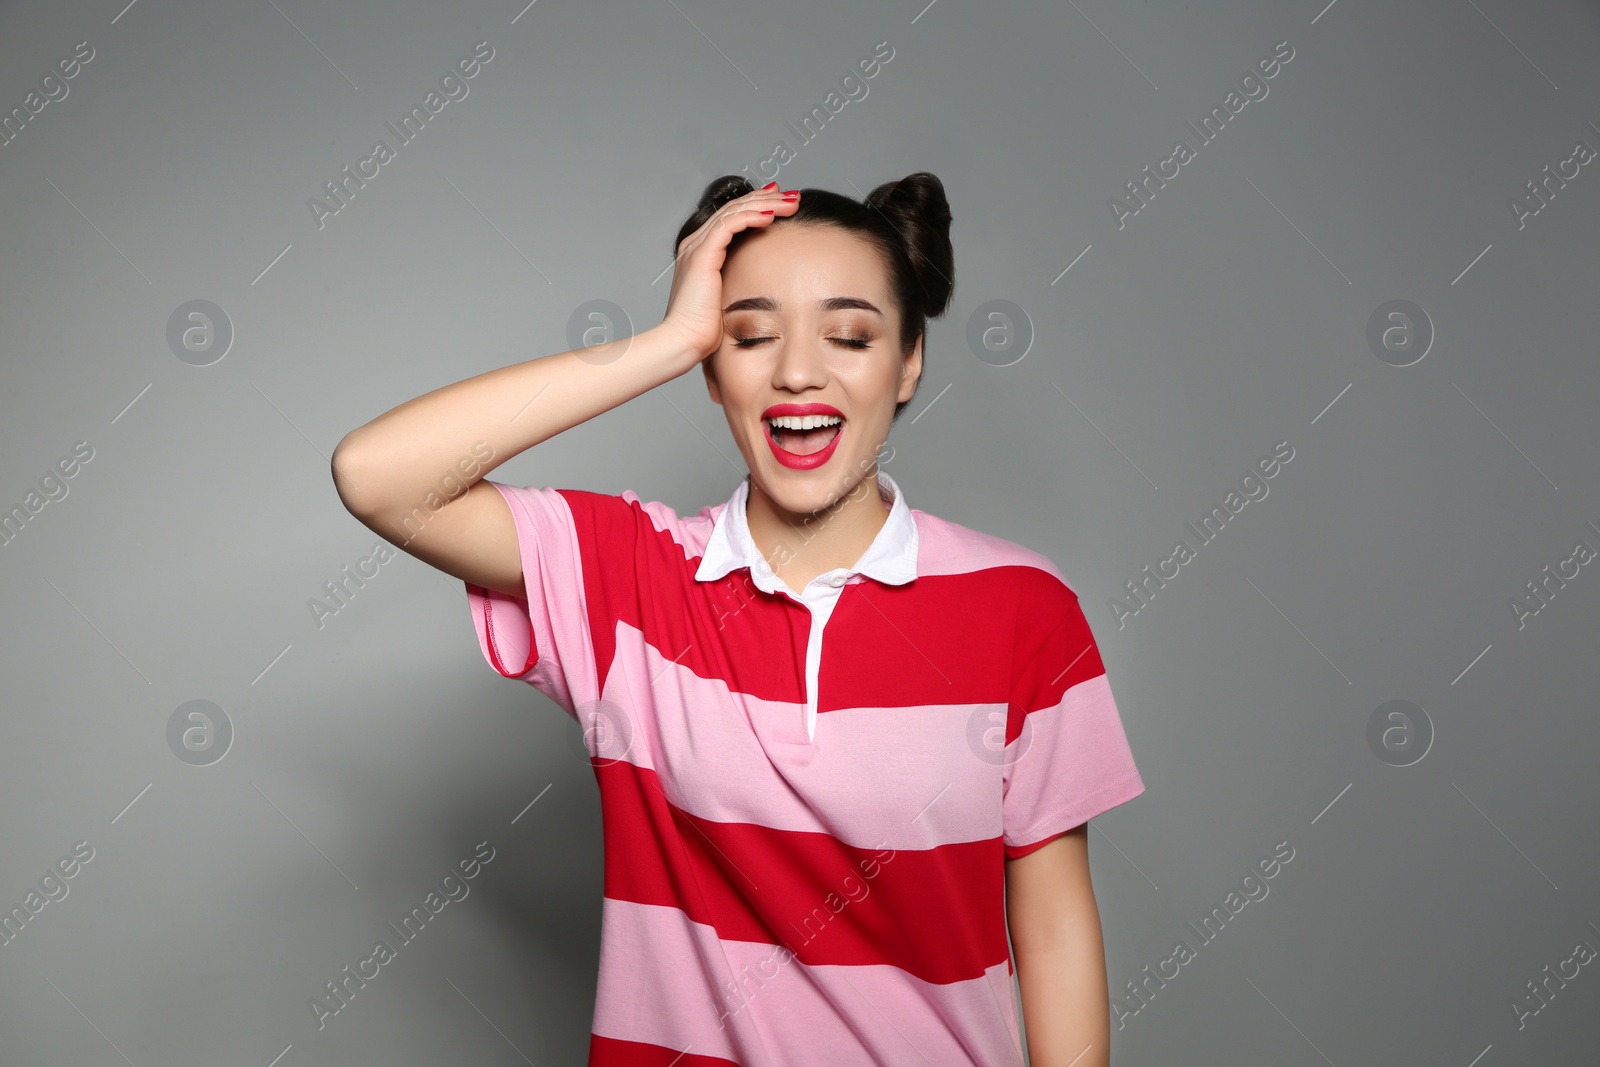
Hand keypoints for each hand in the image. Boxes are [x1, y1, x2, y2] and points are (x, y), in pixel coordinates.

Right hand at [661, 183, 799, 362]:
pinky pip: (729, 225)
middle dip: (767, 199)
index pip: (732, 217)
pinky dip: (752, 217)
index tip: (783, 203)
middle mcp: (696, 243)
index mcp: (701, 252)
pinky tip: (772, 215)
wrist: (684, 342)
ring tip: (790, 202)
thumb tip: (762, 284)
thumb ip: (738, 283)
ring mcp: (697, 247)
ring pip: (735, 211)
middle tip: (793, 195)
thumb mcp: (726, 299)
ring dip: (765, 204)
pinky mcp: (702, 254)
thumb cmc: (704, 329)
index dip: (758, 206)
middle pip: (735, 208)